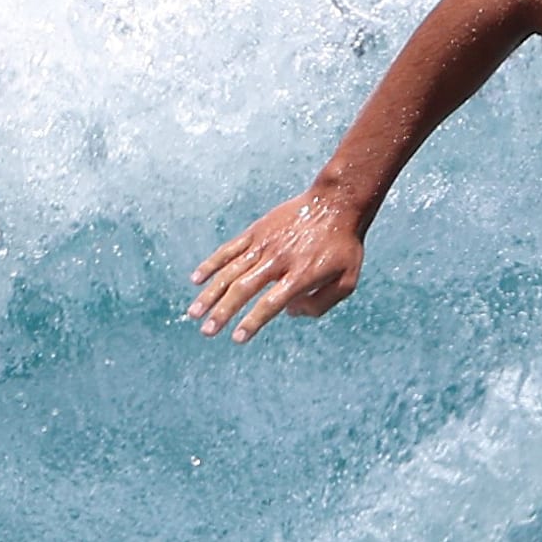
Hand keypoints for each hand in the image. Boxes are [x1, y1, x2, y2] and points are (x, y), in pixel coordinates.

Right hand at [188, 189, 366, 342]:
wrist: (336, 203)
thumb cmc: (344, 246)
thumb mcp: (347, 280)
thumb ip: (321, 304)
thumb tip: (290, 312)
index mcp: (300, 275)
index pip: (270, 303)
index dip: (252, 322)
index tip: (237, 338)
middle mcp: (278, 260)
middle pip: (243, 289)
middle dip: (222, 312)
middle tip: (207, 331)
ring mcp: (264, 244)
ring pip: (230, 271)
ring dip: (210, 294)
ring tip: (194, 313)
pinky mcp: (257, 231)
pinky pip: (229, 249)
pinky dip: (211, 264)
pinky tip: (196, 279)